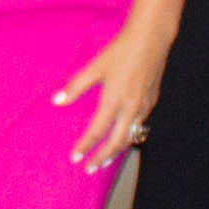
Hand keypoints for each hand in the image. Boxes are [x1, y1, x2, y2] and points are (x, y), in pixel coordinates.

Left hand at [54, 20, 172, 171]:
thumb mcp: (95, 67)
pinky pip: (139, 125)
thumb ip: (76, 86)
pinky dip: (129, 136)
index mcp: (114, 100)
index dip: (86, 146)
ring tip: (105, 159)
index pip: (97, 131)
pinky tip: (123, 136)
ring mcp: (144, 106)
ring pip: (130, 136)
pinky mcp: (152, 102)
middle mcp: (131, 108)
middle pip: (116, 142)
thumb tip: (57, 100)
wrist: (150, 40)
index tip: (75, 158)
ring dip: (116, 150)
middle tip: (90, 169)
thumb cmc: (120, 51)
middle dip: (102, 158)